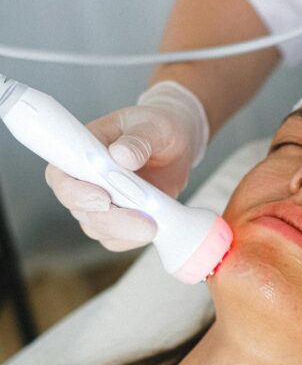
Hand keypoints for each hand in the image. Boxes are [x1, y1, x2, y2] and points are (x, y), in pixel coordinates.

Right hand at [44, 81, 209, 250]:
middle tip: (145, 222)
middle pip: (80, 210)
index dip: (75, 192)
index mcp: (81, 151)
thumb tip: (122, 156)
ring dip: (126, 231)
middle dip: (111, 220)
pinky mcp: (120, 218)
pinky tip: (156, 227)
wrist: (176, 144)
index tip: (103, 198)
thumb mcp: (152, 125)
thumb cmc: (157, 128)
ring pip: (98, 229)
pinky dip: (135, 238)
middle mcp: (85, 180)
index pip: (60, 176)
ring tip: (156, 223)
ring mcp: (101, 202)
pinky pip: (118, 239)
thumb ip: (137, 139)